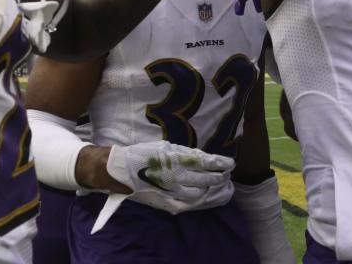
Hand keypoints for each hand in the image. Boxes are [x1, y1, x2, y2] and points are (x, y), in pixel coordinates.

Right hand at [105, 140, 233, 201]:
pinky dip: (197, 200)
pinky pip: (186, 204)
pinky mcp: (165, 202)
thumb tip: (204, 158)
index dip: (220, 164)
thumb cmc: (144, 155)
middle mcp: (176, 176)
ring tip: (217, 184)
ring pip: (199, 193)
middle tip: (226, 175)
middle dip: (219, 177)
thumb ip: (185, 154)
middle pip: (205, 179)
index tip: (231, 164)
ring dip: (210, 189)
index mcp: (176, 159)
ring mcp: (171, 191)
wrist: (120, 170)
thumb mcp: (166, 147)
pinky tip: (202, 196)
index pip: (205, 162)